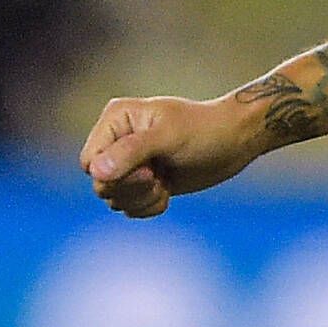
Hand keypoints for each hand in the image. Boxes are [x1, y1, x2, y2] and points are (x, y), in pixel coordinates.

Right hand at [79, 94, 267, 217]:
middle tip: (158, 177)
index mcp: (116, 119)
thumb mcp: (169, 137)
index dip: (114, 175)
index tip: (148, 170)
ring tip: (165, 182)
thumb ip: (131, 152)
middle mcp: (117, 140)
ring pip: (114, 198)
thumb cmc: (206, 130)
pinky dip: (148, 206)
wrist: (236, 141)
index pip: (90, 162)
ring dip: (141, 199)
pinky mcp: (143, 181)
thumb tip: (96, 172)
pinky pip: (129, 206)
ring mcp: (130, 162)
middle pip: (100, 184)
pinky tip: (168, 190)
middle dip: (132, 189)